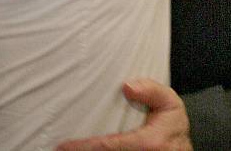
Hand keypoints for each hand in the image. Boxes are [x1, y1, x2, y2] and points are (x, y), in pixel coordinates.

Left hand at [56, 78, 192, 150]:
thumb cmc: (173, 127)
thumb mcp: (170, 103)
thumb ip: (152, 91)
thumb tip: (127, 86)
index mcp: (146, 143)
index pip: (107, 146)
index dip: (83, 147)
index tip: (63, 146)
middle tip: (58, 149)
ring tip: (66, 150)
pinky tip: (82, 150)